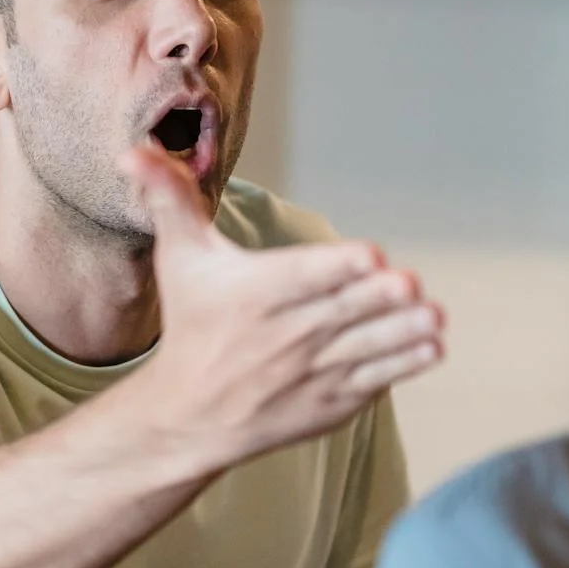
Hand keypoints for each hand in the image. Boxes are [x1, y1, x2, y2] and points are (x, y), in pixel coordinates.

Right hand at [121, 146, 444, 468]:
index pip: (301, 277)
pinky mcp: (329, 402)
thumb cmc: (193, 326)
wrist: (190, 416)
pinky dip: (401, 366)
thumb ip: (169, 200)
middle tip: (410, 284)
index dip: (337, 267)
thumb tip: (133, 151)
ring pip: (364, 348)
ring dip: (402, 333)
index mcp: (255, 295)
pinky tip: (430, 348)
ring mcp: (310, 373)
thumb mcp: (180, 259)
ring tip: (434, 317)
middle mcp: (284, 336)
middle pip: (339, 311)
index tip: (372, 257)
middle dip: (378, 299)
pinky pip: (371, 382)